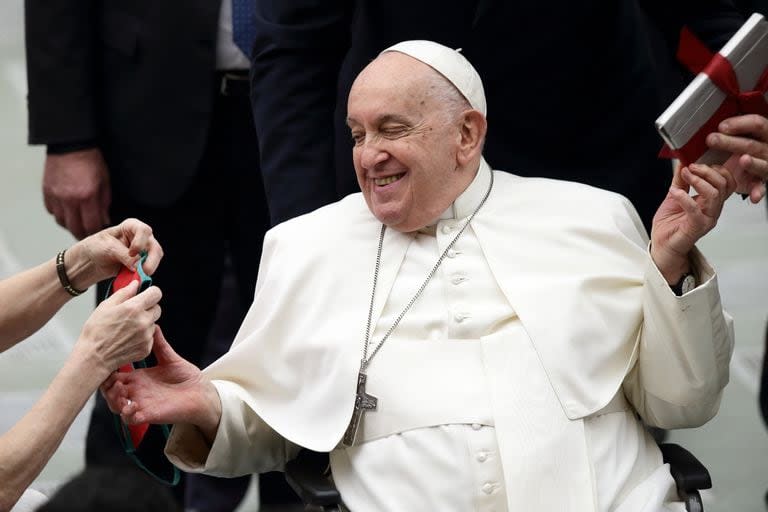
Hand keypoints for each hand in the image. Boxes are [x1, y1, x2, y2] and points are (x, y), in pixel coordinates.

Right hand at [43, 148, 110, 239]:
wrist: (70, 144)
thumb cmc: (91, 161)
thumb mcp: (105, 181)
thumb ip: (104, 203)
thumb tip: (104, 220)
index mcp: (87, 196)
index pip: (91, 226)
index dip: (96, 232)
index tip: (99, 233)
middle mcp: (69, 199)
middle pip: (74, 228)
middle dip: (82, 234)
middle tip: (88, 234)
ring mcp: (56, 196)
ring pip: (61, 222)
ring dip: (70, 225)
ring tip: (78, 223)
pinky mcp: (46, 192)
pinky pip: (52, 211)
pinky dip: (59, 214)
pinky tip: (67, 211)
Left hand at [65, 218, 162, 289]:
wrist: (88, 262)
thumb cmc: (95, 248)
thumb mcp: (107, 248)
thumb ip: (124, 255)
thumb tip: (138, 266)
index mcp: (131, 227)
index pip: (144, 230)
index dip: (141, 242)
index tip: (132, 252)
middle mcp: (140, 238)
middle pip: (154, 246)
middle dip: (151, 259)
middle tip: (144, 270)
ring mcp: (142, 251)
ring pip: (154, 259)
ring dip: (149, 268)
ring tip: (138, 275)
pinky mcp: (140, 264)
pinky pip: (148, 269)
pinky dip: (143, 275)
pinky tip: (135, 278)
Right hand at [73, 281, 161, 378]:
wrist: (94, 358)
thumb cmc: (96, 332)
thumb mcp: (105, 306)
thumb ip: (123, 293)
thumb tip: (135, 284)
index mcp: (134, 308)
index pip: (156, 293)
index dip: (151, 293)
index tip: (145, 295)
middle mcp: (143, 321)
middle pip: (157, 308)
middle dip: (148, 308)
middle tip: (133, 313)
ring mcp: (146, 336)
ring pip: (153, 323)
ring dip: (145, 323)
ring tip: (128, 328)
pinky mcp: (147, 347)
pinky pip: (150, 337)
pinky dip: (143, 336)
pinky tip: (129, 338)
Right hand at [101, 328, 221, 436]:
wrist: (201, 393)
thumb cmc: (187, 377)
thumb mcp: (170, 358)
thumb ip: (159, 344)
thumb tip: (153, 325)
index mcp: (138, 377)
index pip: (114, 375)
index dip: (107, 372)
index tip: (108, 364)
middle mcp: (136, 391)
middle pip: (109, 391)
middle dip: (106, 386)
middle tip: (112, 380)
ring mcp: (141, 404)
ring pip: (115, 406)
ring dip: (113, 400)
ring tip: (120, 391)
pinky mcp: (148, 415)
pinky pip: (130, 419)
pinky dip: (127, 414)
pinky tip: (132, 406)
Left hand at [651, 163, 735, 282]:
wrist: (661, 246)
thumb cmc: (670, 225)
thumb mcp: (674, 196)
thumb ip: (680, 181)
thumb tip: (682, 162)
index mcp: (710, 201)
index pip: (726, 182)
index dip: (716, 169)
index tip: (696, 163)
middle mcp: (712, 209)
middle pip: (723, 185)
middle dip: (707, 171)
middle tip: (690, 168)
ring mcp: (706, 219)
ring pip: (714, 194)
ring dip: (698, 181)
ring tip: (684, 176)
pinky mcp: (696, 227)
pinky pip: (696, 210)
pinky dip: (684, 197)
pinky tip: (674, 192)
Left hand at [706, 114, 767, 202]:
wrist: (750, 166)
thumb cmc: (741, 149)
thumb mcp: (737, 137)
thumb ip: (727, 133)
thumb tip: (704, 125)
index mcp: (761, 135)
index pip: (757, 124)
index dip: (740, 124)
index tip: (722, 125)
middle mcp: (766, 149)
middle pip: (752, 144)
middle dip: (732, 142)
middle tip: (712, 140)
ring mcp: (765, 166)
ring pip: (762, 165)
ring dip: (753, 163)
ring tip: (743, 160)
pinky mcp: (761, 181)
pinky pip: (762, 187)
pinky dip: (758, 191)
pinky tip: (754, 196)